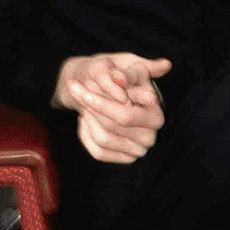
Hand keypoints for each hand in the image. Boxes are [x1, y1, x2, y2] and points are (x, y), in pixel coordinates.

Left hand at [53, 51, 170, 163]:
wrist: (126, 96)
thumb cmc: (131, 80)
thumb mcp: (135, 70)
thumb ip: (132, 73)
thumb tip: (126, 76)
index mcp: (156, 116)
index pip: (124, 115)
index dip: (101, 103)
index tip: (81, 92)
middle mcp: (149, 138)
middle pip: (110, 126)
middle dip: (89, 107)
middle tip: (73, 90)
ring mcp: (137, 151)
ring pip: (103, 138)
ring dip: (87, 118)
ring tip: (82, 101)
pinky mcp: (125, 159)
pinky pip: (98, 152)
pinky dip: (87, 135)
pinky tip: (84, 118)